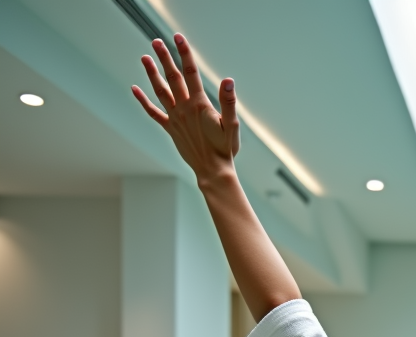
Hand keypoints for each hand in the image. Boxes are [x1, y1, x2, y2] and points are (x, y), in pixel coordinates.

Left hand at [132, 34, 239, 187]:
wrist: (213, 171)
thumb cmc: (225, 150)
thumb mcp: (232, 126)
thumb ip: (228, 102)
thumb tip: (228, 81)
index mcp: (200, 105)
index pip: (191, 73)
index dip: (185, 54)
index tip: (178, 38)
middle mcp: (184, 109)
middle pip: (173, 78)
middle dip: (165, 58)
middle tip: (156, 42)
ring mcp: (176, 119)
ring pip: (161, 91)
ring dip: (152, 74)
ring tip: (144, 58)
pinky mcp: (171, 129)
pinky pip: (154, 113)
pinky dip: (143, 101)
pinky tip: (134, 89)